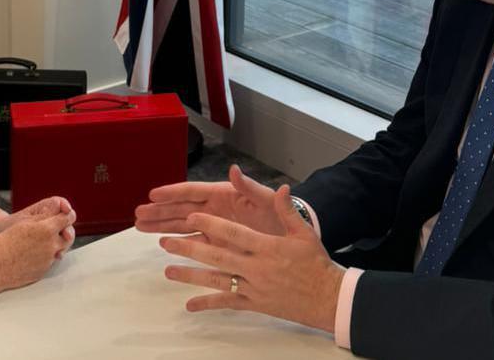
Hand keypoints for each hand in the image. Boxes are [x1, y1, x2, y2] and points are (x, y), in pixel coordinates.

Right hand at [0, 207, 75, 290]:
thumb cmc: (5, 242)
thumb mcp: (25, 223)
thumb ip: (45, 218)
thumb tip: (60, 216)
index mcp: (47, 229)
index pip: (67, 219)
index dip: (67, 215)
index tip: (66, 215)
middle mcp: (51, 245)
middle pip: (68, 236)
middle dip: (64, 232)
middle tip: (54, 230)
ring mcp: (49, 260)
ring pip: (59, 250)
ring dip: (54, 245)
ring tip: (37, 243)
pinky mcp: (44, 271)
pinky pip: (50, 261)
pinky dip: (45, 257)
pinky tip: (31, 254)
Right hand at [136, 164, 285, 236]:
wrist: (289, 236)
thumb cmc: (278, 214)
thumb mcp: (266, 199)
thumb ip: (250, 186)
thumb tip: (234, 169)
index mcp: (224, 194)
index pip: (193, 191)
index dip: (173, 193)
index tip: (153, 195)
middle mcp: (214, 209)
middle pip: (181, 208)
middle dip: (159, 210)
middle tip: (138, 213)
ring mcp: (213, 226)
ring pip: (182, 224)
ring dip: (161, 225)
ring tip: (139, 225)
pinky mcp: (216, 243)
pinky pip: (192, 241)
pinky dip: (176, 241)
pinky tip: (160, 242)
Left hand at [158, 184, 344, 332]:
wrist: (327, 298)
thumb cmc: (315, 263)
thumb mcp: (304, 233)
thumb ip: (287, 210)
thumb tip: (281, 188)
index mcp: (268, 247)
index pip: (234, 234)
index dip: (212, 226)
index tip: (191, 217)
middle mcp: (257, 268)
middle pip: (218, 256)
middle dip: (190, 248)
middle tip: (166, 242)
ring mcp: (254, 288)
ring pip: (217, 280)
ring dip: (190, 276)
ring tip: (167, 271)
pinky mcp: (254, 304)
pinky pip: (227, 303)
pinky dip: (207, 303)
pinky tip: (189, 305)